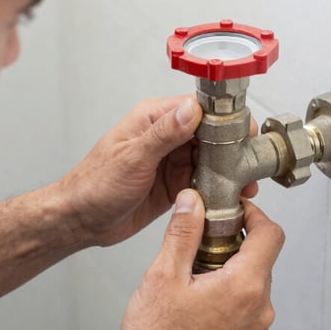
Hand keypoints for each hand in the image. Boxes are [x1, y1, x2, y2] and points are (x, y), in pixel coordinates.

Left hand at [62, 96, 259, 247]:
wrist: (81, 220)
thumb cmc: (94, 185)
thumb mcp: (132, 158)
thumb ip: (163, 135)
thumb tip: (191, 111)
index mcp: (154, 119)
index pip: (199, 109)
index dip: (225, 120)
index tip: (244, 134)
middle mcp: (165, 137)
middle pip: (211, 135)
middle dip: (232, 150)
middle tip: (249, 166)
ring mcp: (171, 161)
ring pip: (210, 160)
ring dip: (228, 172)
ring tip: (244, 186)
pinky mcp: (174, 184)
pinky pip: (203, 183)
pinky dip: (217, 189)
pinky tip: (228, 197)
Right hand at [112, 189, 282, 329]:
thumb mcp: (163, 276)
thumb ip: (183, 233)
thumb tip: (193, 201)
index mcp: (245, 287)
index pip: (272, 234)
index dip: (254, 215)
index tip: (234, 211)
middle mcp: (260, 310)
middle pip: (261, 259)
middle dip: (234, 246)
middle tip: (198, 249)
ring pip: (253, 286)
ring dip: (230, 274)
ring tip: (193, 284)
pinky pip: (247, 311)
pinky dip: (229, 300)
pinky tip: (197, 309)